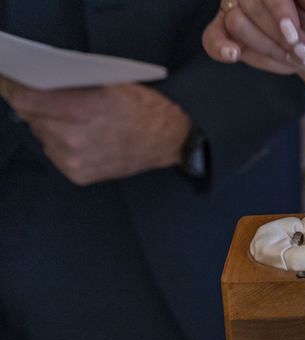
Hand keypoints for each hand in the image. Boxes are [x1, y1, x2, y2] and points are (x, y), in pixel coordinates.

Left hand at [0, 77, 190, 185]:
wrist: (169, 140)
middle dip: (37, 105)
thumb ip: (68, 83)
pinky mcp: (77, 175)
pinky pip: (53, 152)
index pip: (25, 99)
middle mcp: (74, 138)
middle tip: (55, 99)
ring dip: (49, 125)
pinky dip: (61, 143)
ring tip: (77, 121)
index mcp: (83, 109)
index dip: (13, 87)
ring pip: (41, 134)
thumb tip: (34, 81)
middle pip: (30, 116)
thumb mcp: (108, 83)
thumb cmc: (144, 109)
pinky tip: (83, 139)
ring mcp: (75, 160)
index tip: (10, 81)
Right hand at [202, 0, 304, 73]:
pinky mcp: (223, 32)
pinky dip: (220, 47)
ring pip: (238, 26)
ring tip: (291, 56)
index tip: (294, 35)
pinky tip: (233, 54)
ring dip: (269, 48)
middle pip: (249, 9)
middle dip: (279, 37)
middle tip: (303, 50)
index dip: (278, 12)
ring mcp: (231, 9)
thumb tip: (291, 0)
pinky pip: (211, 38)